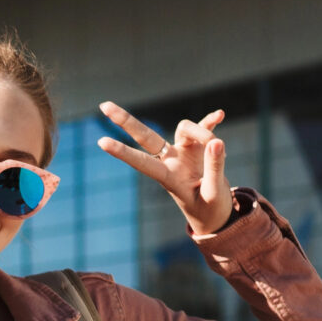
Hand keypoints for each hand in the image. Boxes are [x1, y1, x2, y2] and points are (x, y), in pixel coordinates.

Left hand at [99, 102, 234, 235]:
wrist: (215, 214)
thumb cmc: (209, 208)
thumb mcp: (213, 194)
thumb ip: (214, 168)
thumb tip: (216, 141)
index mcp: (168, 178)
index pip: (142, 162)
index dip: (123, 153)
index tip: (101, 142)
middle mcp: (170, 161)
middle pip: (146, 136)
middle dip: (126, 121)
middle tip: (103, 105)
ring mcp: (182, 153)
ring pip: (184, 129)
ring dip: (202, 133)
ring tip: (218, 146)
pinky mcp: (197, 148)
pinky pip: (202, 128)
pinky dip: (209, 122)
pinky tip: (220, 115)